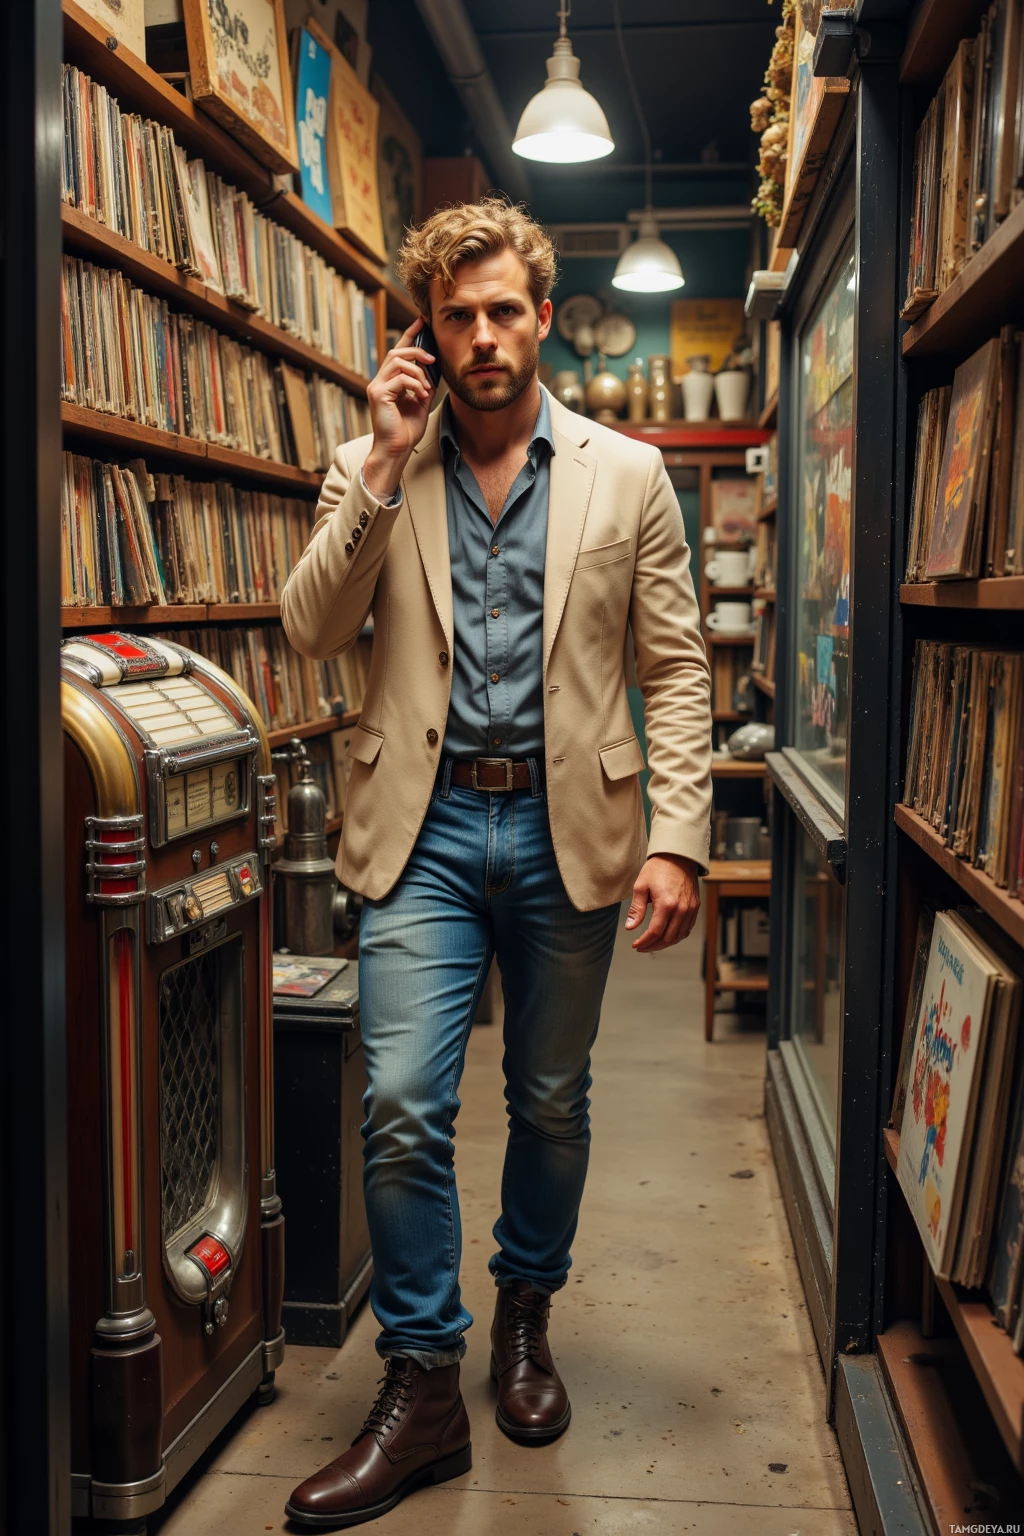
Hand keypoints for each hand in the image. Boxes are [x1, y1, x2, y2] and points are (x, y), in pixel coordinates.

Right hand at [363, 318, 436, 498]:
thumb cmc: (407, 430)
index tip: (422, 321)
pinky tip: (421, 396)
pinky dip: (415, 384)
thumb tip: (434, 367)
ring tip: (427, 388)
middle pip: (396, 352)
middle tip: (433, 358)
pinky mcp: (378, 394)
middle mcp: (380, 381)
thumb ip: (424, 383)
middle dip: (417, 350)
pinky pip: (400, 378)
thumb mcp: (421, 401)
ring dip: (418, 372)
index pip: (399, 351)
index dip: (410, 334)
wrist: (397, 450)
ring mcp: (376, 387)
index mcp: (389, 381)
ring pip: (398, 362)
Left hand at [625, 854, 700, 952]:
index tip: (636, 945)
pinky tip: (666, 936)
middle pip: (668, 938)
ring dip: (665, 943)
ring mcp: (690, 908)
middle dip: (653, 945)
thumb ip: (636, 909)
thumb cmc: (658, 868)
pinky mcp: (695, 906)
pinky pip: (687, 928)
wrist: (678, 855)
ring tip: (652, 943)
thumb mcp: (641, 886)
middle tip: (642, 946)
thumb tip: (630, 927)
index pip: (655, 932)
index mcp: (666, 904)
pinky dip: (677, 936)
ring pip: (679, 936)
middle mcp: (681, 909)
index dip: (644, 942)